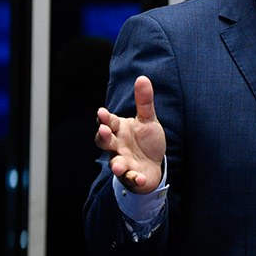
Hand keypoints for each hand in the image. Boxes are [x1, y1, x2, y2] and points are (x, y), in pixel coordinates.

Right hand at [94, 75, 165, 193]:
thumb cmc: (147, 140)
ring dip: (116, 164)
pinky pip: (131, 178)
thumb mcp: (148, 120)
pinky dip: (134, 178)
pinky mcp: (132, 176)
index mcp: (120, 130)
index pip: (109, 122)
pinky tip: (139, 177)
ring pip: (115, 163)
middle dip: (103, 137)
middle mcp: (117, 146)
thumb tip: (142, 77)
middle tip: (103, 131)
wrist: (154, 165)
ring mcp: (123, 161)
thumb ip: (144, 101)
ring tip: (117, 165)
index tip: (102, 112)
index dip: (105, 118)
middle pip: (105, 142)